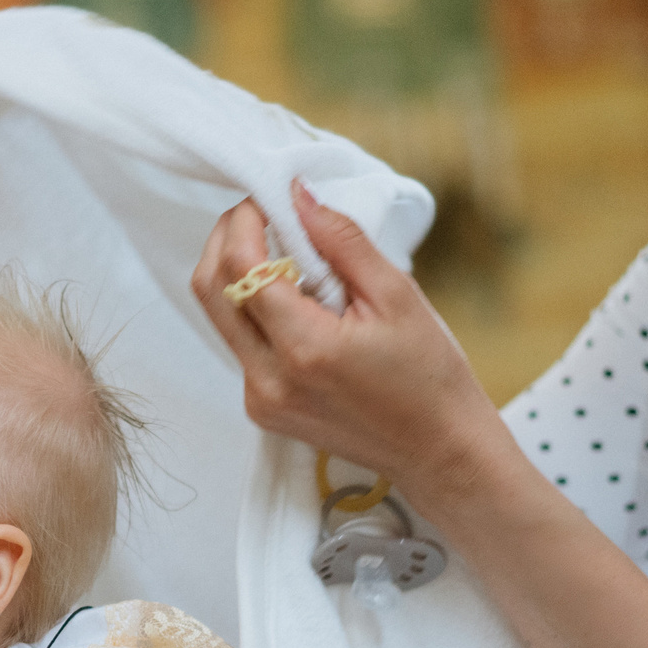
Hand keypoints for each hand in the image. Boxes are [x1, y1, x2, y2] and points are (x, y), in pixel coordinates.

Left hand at [191, 181, 503, 515]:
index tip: (266, 198)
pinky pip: (241, 345)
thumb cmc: (429, 376)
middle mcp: (268, 379)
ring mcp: (258, 398)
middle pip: (210, 291)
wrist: (437, 450)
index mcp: (303, 348)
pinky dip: (256, 311)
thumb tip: (298, 196)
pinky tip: (297, 302)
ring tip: (284, 253)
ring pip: (220, 318)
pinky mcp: (260, 408)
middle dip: (225, 240)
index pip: (240, 267)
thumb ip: (342, 242)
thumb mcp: (397, 295)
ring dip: (239, 274)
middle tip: (259, 214)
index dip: (243, 221)